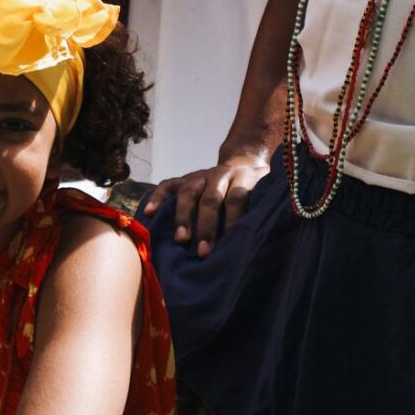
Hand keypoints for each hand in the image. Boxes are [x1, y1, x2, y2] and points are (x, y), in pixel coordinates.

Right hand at [140, 144, 272, 257]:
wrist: (245, 161)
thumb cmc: (256, 190)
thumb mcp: (265, 196)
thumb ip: (261, 213)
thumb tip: (261, 244)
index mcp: (244, 179)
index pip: (237, 199)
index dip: (233, 220)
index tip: (231, 244)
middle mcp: (220, 175)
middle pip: (211, 198)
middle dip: (207, 226)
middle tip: (204, 252)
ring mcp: (201, 175)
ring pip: (189, 192)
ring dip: (184, 217)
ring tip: (180, 240)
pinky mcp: (185, 177)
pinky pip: (168, 185)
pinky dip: (157, 198)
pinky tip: (149, 213)